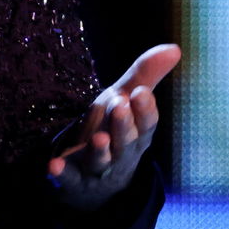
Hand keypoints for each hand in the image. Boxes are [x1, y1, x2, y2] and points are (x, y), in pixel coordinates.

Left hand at [48, 43, 181, 210]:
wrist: (94, 178)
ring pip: (101, 161)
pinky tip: (54, 166)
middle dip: (124, 126)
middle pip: (125, 142)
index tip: (141, 92)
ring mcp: (98, 169)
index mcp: (137, 135)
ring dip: (100, 150)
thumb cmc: (114, 131)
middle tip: (120, 106)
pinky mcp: (73, 179)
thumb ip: (145, 75)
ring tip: (99, 137)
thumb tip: (174, 48)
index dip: (145, 111)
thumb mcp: (126, 101)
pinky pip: (69, 178)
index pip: (146, 125)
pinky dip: (63, 173)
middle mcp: (121, 154)